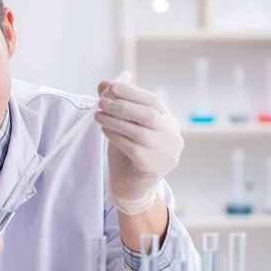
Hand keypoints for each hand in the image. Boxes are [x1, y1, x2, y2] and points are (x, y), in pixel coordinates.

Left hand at [94, 79, 183, 214]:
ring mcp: (165, 153)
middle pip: (148, 115)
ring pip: (139, 132)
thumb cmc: (129, 153)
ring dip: (115, 121)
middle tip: (102, 102)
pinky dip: (116, 136)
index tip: (112, 86)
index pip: (153, 102)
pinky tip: (104, 130)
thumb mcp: (123, 126)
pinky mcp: (152, 166)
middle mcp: (171, 136)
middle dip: (123, 106)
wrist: (132, 187)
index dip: (133, 93)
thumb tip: (104, 84)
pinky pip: (132, 147)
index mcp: (168, 121)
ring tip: (98, 115)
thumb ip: (117, 106)